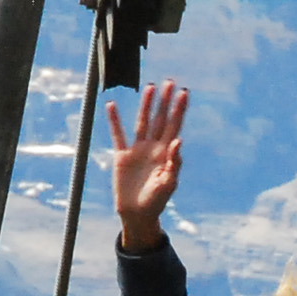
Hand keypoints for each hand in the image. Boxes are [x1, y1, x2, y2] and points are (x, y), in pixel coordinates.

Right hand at [109, 80, 185, 251]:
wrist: (137, 213)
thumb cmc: (157, 201)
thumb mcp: (168, 184)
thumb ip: (174, 163)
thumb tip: (179, 141)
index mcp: (167, 153)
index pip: (174, 126)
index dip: (179, 110)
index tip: (184, 93)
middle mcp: (153, 147)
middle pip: (160, 119)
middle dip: (165, 101)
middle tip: (169, 82)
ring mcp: (137, 150)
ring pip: (142, 122)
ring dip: (146, 105)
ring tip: (150, 87)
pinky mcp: (122, 156)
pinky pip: (118, 135)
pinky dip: (115, 121)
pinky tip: (113, 105)